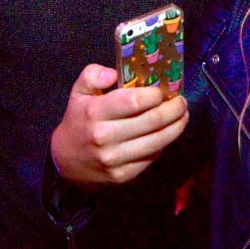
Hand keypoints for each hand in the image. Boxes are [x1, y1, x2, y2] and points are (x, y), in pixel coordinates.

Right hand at [50, 64, 187, 186]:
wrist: (66, 161)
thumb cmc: (78, 120)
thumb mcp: (78, 92)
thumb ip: (93, 75)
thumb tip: (114, 73)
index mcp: (94, 113)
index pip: (133, 101)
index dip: (154, 95)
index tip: (162, 90)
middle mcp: (105, 137)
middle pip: (151, 121)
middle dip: (173, 109)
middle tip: (182, 101)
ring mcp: (115, 159)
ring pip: (157, 141)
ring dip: (176, 127)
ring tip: (183, 116)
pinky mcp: (123, 175)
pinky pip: (151, 157)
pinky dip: (163, 144)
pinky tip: (167, 133)